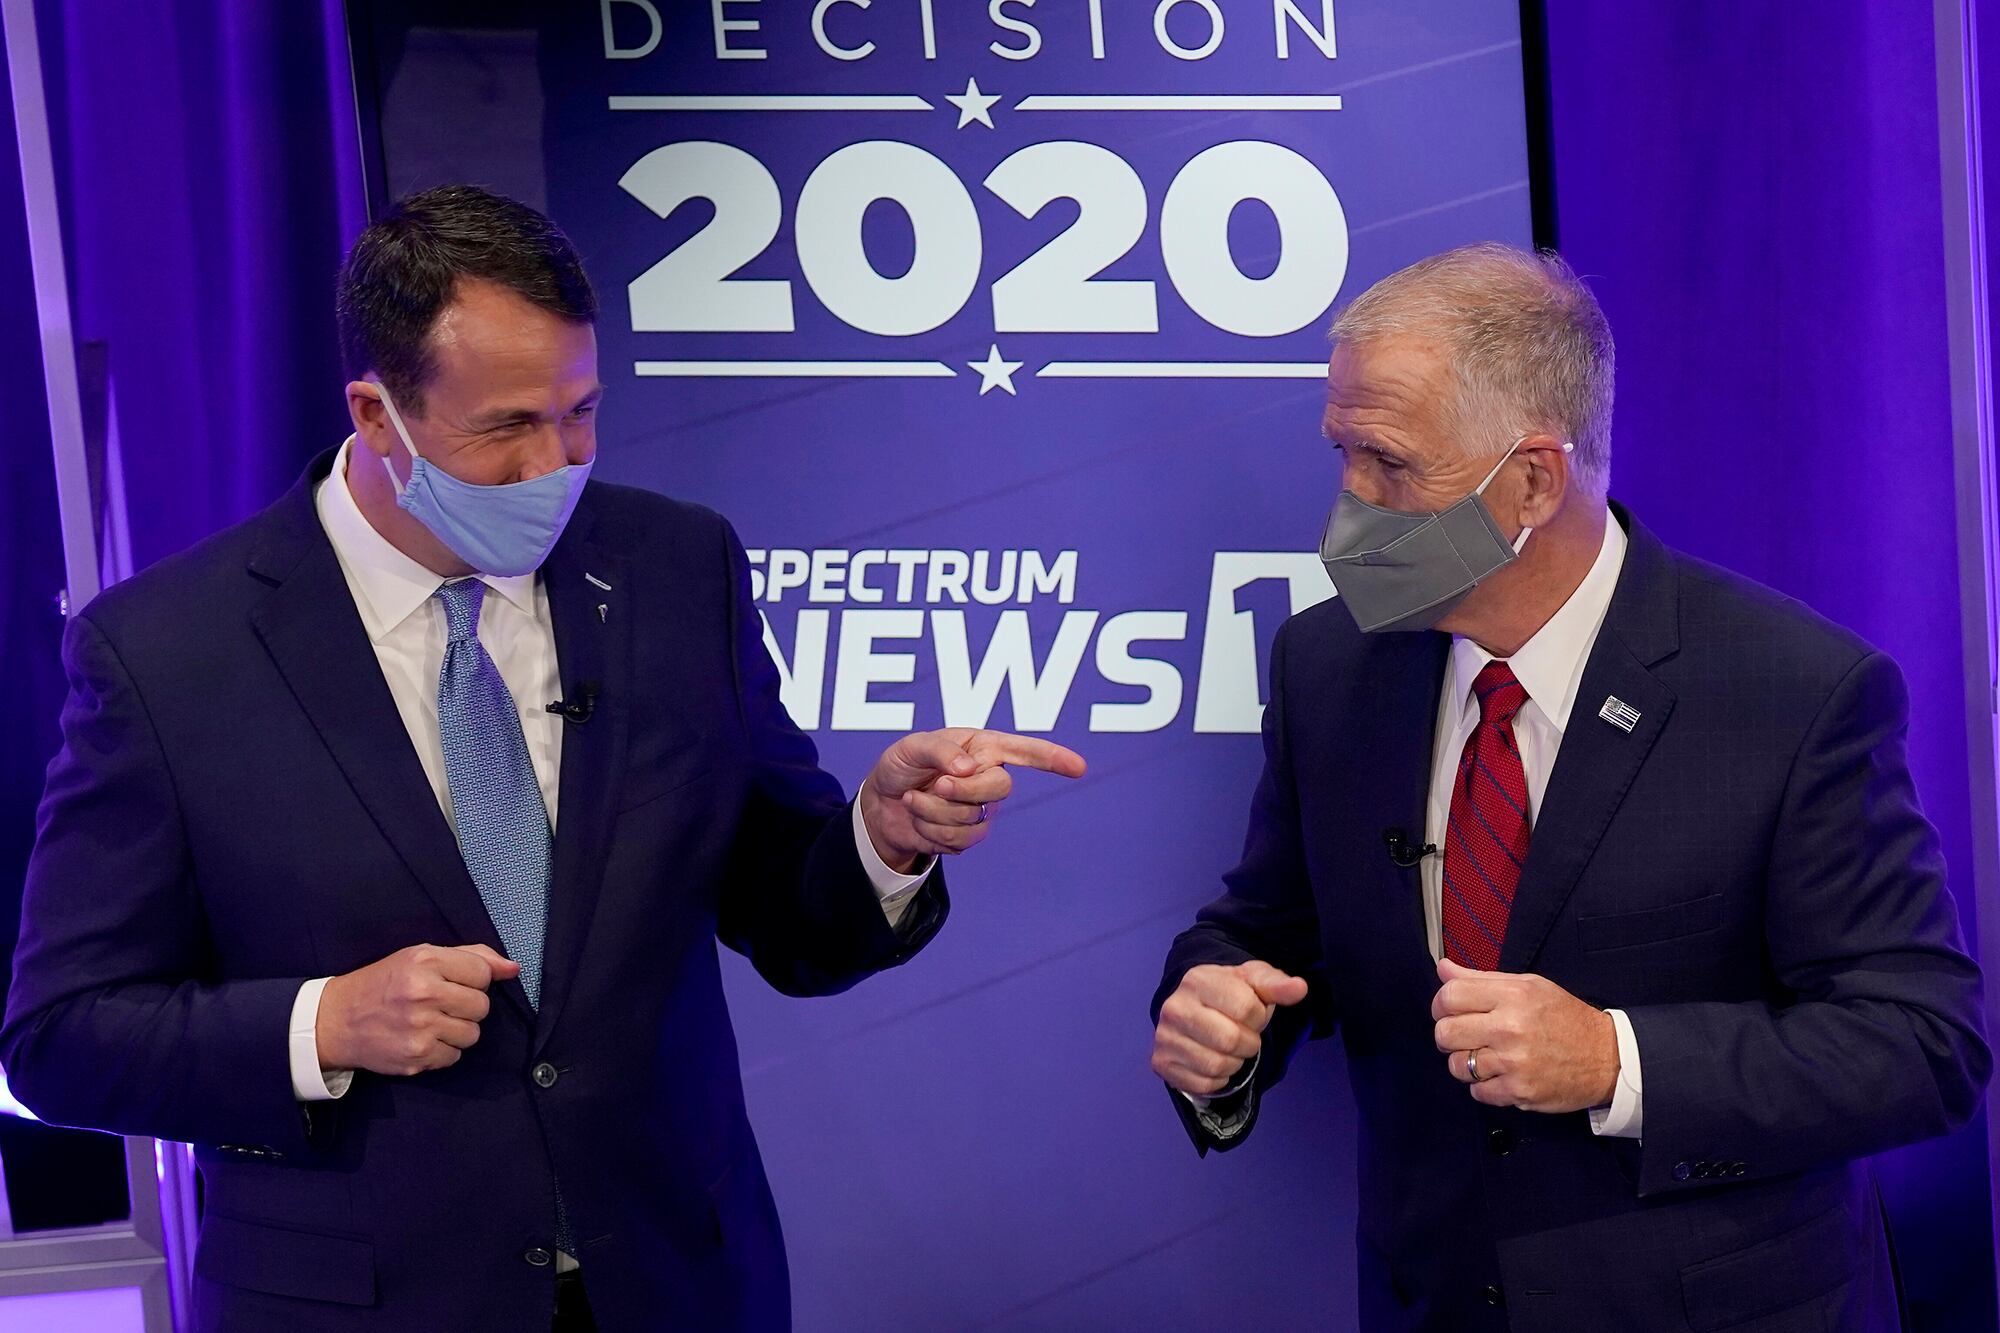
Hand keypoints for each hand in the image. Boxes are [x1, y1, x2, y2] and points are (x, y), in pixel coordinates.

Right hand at [316, 943, 520, 1076]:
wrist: (336, 1020)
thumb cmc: (384, 984)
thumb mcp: (420, 956)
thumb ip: (471, 957)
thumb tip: (513, 969)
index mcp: (425, 961)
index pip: (482, 972)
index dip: (473, 979)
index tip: (453, 982)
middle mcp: (423, 993)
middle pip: (482, 1006)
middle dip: (467, 1006)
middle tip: (441, 1004)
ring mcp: (419, 1028)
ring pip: (473, 1034)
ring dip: (458, 1030)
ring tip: (431, 1022)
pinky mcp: (416, 1057)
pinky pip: (454, 1056)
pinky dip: (443, 1050)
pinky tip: (421, 1039)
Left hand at [859, 728, 1087, 870]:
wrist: (879, 806)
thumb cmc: (899, 767)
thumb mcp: (910, 748)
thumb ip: (939, 750)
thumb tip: (969, 768)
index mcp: (981, 747)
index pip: (1024, 751)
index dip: (1052, 758)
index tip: (1079, 768)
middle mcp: (986, 776)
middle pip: (999, 788)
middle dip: (962, 790)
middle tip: (934, 784)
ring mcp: (980, 808)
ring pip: (973, 818)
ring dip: (933, 811)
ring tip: (913, 800)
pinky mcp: (967, 835)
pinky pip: (959, 841)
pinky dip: (930, 832)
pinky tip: (920, 820)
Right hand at [1151, 961, 1308, 1096]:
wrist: (1195, 1007)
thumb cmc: (1230, 994)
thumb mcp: (1254, 981)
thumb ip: (1277, 985)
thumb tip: (1299, 988)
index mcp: (1198, 980)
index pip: (1246, 1008)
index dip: (1258, 1016)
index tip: (1251, 1013)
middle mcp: (1174, 1007)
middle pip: (1231, 1040)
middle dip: (1248, 1043)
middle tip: (1243, 1034)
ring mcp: (1164, 1037)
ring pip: (1218, 1066)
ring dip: (1234, 1062)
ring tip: (1228, 1047)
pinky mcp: (1162, 1063)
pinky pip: (1204, 1084)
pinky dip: (1218, 1079)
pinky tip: (1213, 1060)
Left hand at [1431, 957, 1617, 1111]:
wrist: (1607, 1058)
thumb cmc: (1565, 1019)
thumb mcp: (1529, 986)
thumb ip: (1482, 978)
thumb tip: (1443, 969)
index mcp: (1512, 996)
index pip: (1449, 996)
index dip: (1441, 1004)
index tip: (1448, 1011)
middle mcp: (1510, 1027)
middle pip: (1445, 1033)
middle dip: (1448, 1036)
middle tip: (1464, 1036)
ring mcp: (1513, 1062)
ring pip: (1457, 1066)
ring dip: (1465, 1064)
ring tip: (1485, 1057)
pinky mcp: (1519, 1091)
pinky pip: (1477, 1092)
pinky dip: (1483, 1086)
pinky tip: (1500, 1075)